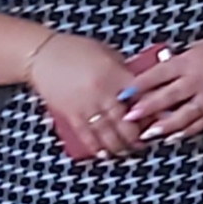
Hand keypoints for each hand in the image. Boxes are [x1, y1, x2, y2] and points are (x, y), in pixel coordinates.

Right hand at [27, 33, 146, 159]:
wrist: (42, 55)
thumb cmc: (74, 49)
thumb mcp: (106, 53)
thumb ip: (123, 70)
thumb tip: (140, 85)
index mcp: (114, 75)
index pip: (140, 97)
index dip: (152, 110)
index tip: (160, 118)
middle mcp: (101, 93)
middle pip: (125, 122)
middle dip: (137, 136)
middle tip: (145, 141)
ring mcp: (85, 106)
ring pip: (108, 134)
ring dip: (120, 146)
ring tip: (129, 151)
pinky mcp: (70, 115)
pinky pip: (87, 136)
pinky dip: (97, 147)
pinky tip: (106, 154)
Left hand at [124, 35, 202, 142]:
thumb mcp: (199, 47)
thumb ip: (179, 60)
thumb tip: (156, 71)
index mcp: (189, 61)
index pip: (158, 74)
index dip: (140, 84)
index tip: (124, 92)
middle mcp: (197, 80)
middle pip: (167, 96)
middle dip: (146, 108)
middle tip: (129, 117)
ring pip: (183, 115)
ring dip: (164, 125)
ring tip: (148, 134)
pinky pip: (201, 122)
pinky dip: (187, 131)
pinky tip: (174, 137)